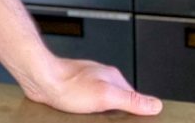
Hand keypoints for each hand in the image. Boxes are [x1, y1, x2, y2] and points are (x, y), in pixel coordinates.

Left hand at [21, 57, 162, 115]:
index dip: (137, 113)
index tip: (139, 122)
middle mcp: (101, 78)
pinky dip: (88, 113)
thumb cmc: (67, 85)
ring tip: (97, 121)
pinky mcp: (73, 90)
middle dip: (118, 115)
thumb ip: (131, 100)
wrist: (39, 79)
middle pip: (118, 101)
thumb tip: (155, 104)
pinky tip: (83, 118)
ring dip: (101, 115)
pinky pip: (86, 105)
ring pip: (102, 104)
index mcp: (113, 77)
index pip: (134, 98)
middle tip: (113, 122)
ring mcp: (86, 83)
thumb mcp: (105, 96)